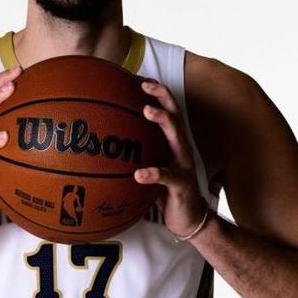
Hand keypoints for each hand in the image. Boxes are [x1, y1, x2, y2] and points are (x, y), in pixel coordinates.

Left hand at [135, 79, 209, 236]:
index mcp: (173, 142)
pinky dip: (153, 173)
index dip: (156, 92)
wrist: (190, 220)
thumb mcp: (152, 166)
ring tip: (147, 110)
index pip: (167, 110)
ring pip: (176, 137)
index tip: (139, 76)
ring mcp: (183, 165)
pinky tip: (139, 174)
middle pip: (174, 115)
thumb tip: (107, 142)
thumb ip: (138, 152)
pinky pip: (167, 176)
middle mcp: (181, 148)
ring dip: (162, 121)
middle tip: (145, 84)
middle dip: (162, 96)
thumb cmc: (166, 191)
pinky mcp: (182, 185)